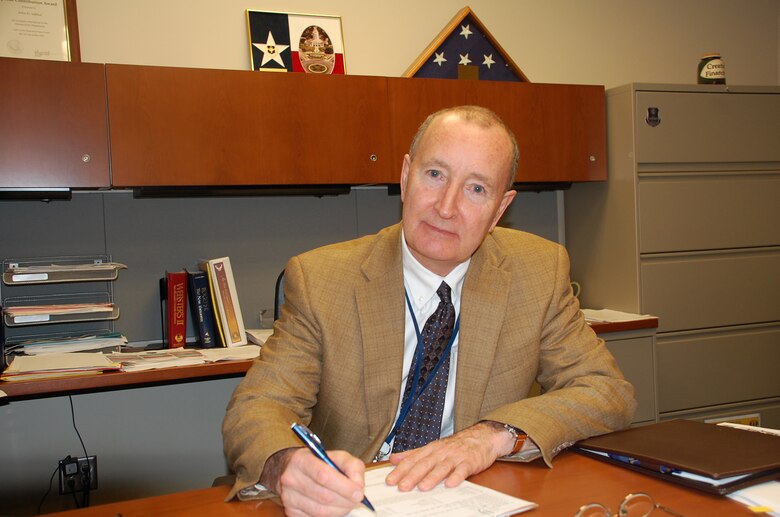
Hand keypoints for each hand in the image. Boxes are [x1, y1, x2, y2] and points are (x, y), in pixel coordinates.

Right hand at [270, 447, 366, 516]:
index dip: (344, 487)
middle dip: (345, 500)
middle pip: (323, 496)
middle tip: (357, 499)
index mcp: (301, 460)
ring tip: (347, 503)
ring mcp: (288, 497)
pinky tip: (334, 507)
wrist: (292, 470)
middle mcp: (291, 478)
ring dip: (339, 510)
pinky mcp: (290, 511)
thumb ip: (352, 466)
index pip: (323, 475)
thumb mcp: (337, 456)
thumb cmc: (317, 462)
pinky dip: (329, 515)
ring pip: (320, 511)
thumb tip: (358, 485)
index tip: (358, 493)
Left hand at [385, 421, 512, 491]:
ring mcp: (455, 457)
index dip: (400, 470)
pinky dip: (456, 476)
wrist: (482, 436)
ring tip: (423, 487)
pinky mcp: (469, 462)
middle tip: (402, 487)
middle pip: (424, 464)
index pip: (412, 460)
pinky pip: (462, 469)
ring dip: (432, 477)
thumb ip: (413, 454)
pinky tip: (450, 483)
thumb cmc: (456, 445)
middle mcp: (441, 452)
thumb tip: (394, 458)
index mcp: (431, 449)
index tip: (390, 480)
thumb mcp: (433, 447)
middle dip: (412, 476)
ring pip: (442, 467)